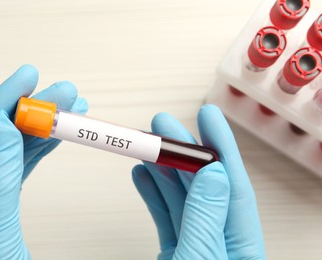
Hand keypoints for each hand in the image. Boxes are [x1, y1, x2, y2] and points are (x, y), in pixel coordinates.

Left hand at [0, 65, 87, 259]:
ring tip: (71, 111)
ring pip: (12, 151)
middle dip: (34, 111)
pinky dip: (39, 153)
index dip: (5, 101)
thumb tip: (2, 125)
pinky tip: (55, 139)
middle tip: (67, 91)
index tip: (31, 75)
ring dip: (42, 129)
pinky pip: (18, 171)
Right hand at [132, 105, 265, 258]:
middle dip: (182, 152)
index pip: (234, 187)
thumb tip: (213, 172)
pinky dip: (152, 195)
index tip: (208, 116)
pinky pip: (164, 216)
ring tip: (147, 146)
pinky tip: (143, 175)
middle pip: (202, 187)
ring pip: (180, 198)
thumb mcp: (200, 258)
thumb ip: (205, 218)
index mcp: (242, 248)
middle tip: (163, 125)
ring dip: (162, 169)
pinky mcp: (175, 252)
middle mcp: (221, 242)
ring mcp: (195, 246)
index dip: (221, 147)